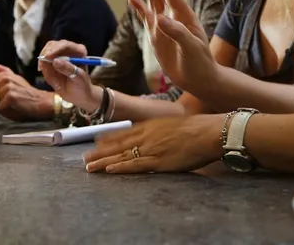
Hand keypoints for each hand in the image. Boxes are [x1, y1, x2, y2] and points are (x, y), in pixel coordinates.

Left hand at [0, 64, 52, 120]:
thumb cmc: (26, 94)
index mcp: (5, 74)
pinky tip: (12, 107)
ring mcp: (8, 86)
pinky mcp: (11, 96)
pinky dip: (3, 110)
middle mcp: (5, 78)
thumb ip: (2, 72)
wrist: (41, 102)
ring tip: (6, 105)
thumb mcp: (14, 80)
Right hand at [38, 40, 103, 111]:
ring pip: (45, 54)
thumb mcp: (78, 79)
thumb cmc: (82, 86)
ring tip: (54, 82)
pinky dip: (45, 71)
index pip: (64, 45)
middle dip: (45, 55)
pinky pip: (43, 64)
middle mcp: (68, 50)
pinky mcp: (52, 62)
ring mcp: (59, 55)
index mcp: (78, 50)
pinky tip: (53, 81)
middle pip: (52, 45)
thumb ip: (68, 69)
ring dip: (45, 67)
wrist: (79, 95)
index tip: (47, 57)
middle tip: (41, 67)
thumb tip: (55, 61)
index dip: (55, 49)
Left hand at [82, 114, 222, 173]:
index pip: (123, 132)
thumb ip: (161, 129)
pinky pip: (135, 165)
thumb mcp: (173, 123)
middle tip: (84, 157)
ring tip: (89, 166)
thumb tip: (157, 134)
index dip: (108, 138)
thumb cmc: (196, 128)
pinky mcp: (158, 161)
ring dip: (104, 161)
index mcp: (150, 125)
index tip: (95, 142)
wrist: (208, 132)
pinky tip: (109, 169)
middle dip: (100, 151)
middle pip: (118, 145)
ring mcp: (151, 148)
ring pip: (122, 155)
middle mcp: (146, 135)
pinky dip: (121, 167)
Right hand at [130, 0, 216, 92]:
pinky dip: (138, 7)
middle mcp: (172, 16)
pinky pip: (145, 17)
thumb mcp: (191, 48)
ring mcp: (163, 25)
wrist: (199, 79)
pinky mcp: (156, 35)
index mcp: (184, 16)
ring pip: (152, 0)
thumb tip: (159, 18)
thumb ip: (176, 32)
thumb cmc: (200, 62)